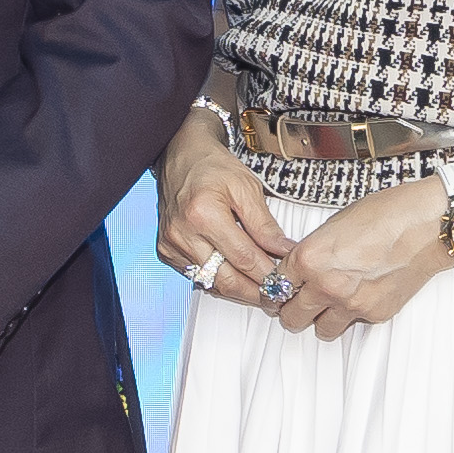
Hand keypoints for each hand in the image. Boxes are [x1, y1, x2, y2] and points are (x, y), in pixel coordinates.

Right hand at [152, 114, 303, 306]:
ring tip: (262, 292)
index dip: (269, 275)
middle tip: (277, 297)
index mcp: (203, 214)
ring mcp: (171, 244)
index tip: (287, 283)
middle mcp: (182, 233)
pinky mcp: (166, 251)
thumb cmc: (211, 166)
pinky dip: (219, 281)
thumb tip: (283, 251)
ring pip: (211, 283)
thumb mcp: (246, 187)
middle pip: (226, 280)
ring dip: (239, 291)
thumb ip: (264, 224)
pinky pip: (197, 277)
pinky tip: (237, 279)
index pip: (244, 259)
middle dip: (256, 293)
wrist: (181, 154)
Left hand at [268, 178, 453, 342]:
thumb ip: (312, 250)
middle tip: (296, 304)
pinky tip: (358, 296)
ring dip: (320, 319)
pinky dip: (351, 315)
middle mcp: (326, 285)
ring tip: (327, 306)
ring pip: (320, 330)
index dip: (274, 290)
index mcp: (309, 258)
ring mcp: (351, 304)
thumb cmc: (387, 215)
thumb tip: (301, 266)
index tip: (276, 293)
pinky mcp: (374, 314)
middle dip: (290, 310)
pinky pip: (352, 325)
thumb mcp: (334, 224)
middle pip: (291, 317)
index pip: (275, 287)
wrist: (426, 225)